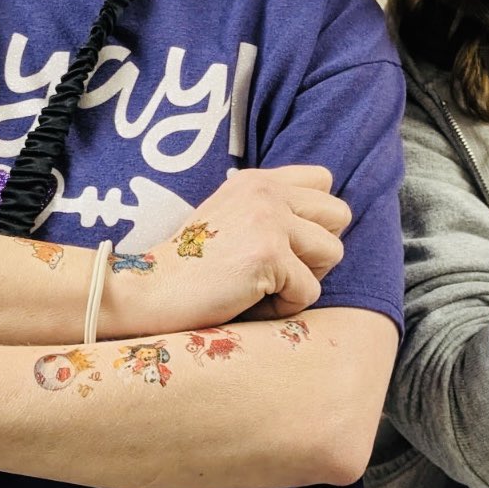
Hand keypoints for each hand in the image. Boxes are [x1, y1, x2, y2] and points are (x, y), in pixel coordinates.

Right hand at [103, 166, 350, 337]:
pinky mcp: (268, 255)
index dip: (316, 218)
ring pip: (333, 252)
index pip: (324, 179)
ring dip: (304, 280)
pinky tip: (250, 303)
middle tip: (281, 270)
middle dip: (319, 250)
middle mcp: (266, 191)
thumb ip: (270, 209)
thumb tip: (323, 227)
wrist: (149, 291)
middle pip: (339, 214)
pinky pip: (310, 290)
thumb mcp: (231, 217)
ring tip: (265, 287)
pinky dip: (285, 307)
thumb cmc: (192, 266)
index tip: (287, 242)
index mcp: (258, 179)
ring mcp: (268, 220)